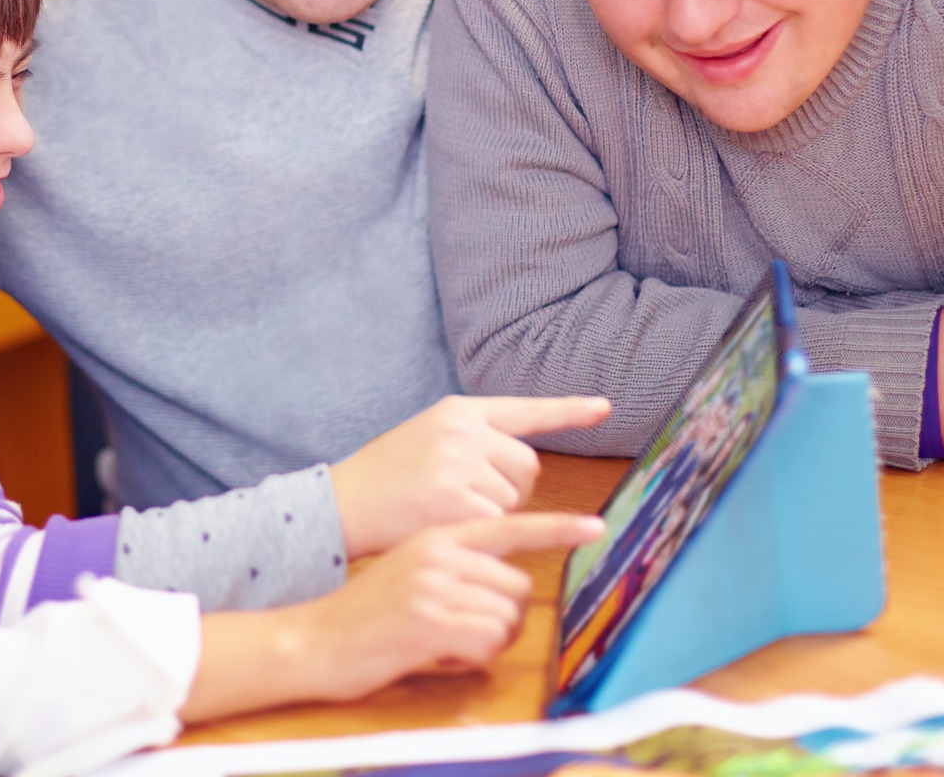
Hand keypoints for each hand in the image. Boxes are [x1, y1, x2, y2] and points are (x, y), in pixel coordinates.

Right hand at [181, 512, 604, 720]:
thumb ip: (455, 562)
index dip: (556, 528)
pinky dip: (473, 658)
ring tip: (445, 642)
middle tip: (464, 631)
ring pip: (507, 616)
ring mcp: (434, 585)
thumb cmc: (367, 613)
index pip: (509, 525)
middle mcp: (439, 552)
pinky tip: (439, 654)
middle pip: (517, 586)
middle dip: (502, 617)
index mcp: (438, 533)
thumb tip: (507, 585)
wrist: (313, 639)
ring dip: (487, 641)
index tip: (595, 526)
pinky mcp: (429, 620)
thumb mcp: (411, 568)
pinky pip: (488, 641)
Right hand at [331, 395, 609, 557]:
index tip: (605, 408)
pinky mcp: (457, 500)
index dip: (567, 411)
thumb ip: (468, 443)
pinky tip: (446, 529)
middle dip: (513, 491)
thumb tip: (519, 466)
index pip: (523, 409)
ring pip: (514, 499)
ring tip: (447, 514)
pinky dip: (481, 536)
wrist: (338, 506)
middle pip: (527, 466)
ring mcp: (459, 464)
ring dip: (493, 515)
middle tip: (471, 504)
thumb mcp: (424, 442)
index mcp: (456, 411)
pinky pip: (497, 524)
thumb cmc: (382, 483)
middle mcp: (462, 430)